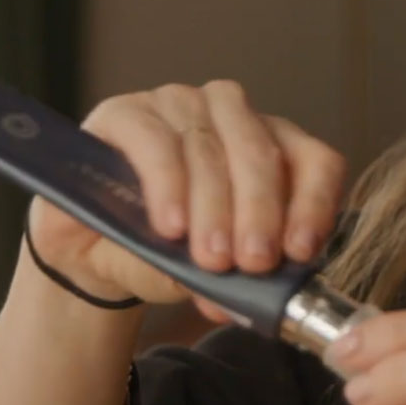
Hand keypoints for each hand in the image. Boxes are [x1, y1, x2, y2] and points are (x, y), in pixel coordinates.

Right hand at [28, 80, 345, 321]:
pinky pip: (155, 141)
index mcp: (271, 147)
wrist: (92, 251)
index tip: (301, 250)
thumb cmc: (163, 253)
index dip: (314, 203)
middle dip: (260, 211)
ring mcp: (179, 105)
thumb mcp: (207, 273)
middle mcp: (230, 115)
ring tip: (210, 258)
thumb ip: (231, 279)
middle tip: (253, 262)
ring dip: (214, 206)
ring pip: (210, 146)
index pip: (313, 160)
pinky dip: (167, 185)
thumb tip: (245, 299)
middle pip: (261, 152)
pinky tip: (170, 225)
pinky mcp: (127, 112)